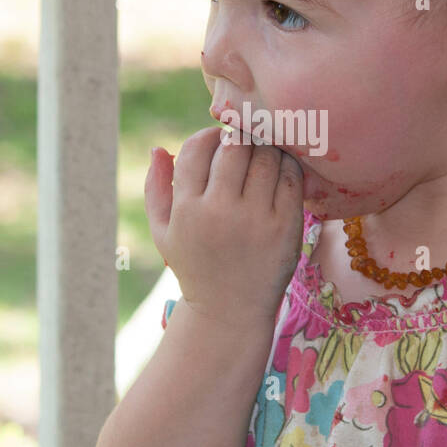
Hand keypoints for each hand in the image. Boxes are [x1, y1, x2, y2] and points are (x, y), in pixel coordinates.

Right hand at [145, 125, 304, 325]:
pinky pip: (290, 177)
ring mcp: (255, 218)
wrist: (229, 311)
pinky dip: (287, 166)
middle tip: (244, 145)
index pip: (198, 147)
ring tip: (262, 157)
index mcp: (187, 208)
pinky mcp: (285, 226)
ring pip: (265, 156)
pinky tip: (279, 172)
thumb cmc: (195, 265)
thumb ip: (155, 188)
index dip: (209, 135)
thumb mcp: (163, 232)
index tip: (218, 141)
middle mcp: (220, 211)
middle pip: (235, 146)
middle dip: (239, 139)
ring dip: (265, 148)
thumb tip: (158, 147)